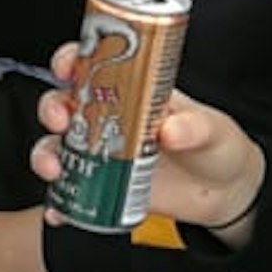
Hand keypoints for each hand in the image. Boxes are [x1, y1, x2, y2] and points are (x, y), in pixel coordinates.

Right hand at [30, 56, 265, 235]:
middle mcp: (109, 118)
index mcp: (133, 91)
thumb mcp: (214, 129)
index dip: (71, 60)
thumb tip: (170, 130)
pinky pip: (70, 192)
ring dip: (46, 156)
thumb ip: (195, 127)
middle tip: (62, 122)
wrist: (225, 192)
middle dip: (52, 109)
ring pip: (57, 147)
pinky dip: (59, 202)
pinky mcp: (103, 185)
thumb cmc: (217, 146)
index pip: (93, 65)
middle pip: (63, 104)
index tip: (67, 67)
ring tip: (56, 171)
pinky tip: (59, 211)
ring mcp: (103, 153)